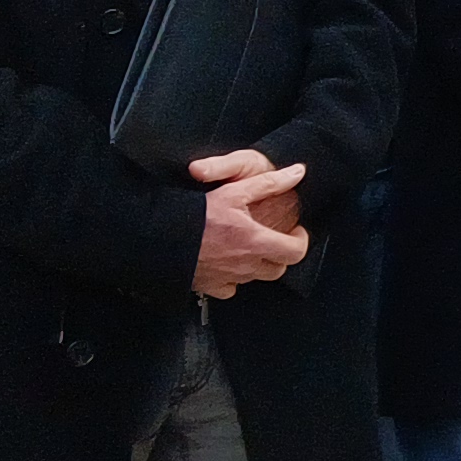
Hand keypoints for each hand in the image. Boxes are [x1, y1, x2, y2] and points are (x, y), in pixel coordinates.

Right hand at [191, 160, 308, 296]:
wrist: (159, 238)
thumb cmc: (198, 215)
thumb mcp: (235, 190)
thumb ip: (269, 183)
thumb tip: (297, 173)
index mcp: (256, 242)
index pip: (295, 252)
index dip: (301, 241)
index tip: (295, 231)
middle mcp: (245, 265)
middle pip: (278, 269)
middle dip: (280, 254)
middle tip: (273, 237)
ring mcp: (228, 278)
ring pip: (255, 278)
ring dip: (258, 264)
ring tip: (248, 245)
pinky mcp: (210, 287)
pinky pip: (230, 287)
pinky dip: (233, 278)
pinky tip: (226, 261)